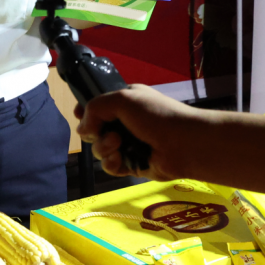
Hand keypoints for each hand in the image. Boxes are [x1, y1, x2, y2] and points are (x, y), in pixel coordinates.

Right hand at [75, 84, 208, 180]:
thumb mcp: (123, 98)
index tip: (80, 114)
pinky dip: (112, 163)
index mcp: (125, 101)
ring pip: (100, 149)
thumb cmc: (156, 115)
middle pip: (94, 130)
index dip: (86, 111)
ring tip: (119, 144)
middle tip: (107, 132)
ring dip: (104, 148)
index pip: (97, 106)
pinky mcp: (132, 165)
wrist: (184, 143)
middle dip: (95, 132)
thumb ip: (95, 108)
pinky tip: (120, 159)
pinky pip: (111, 166)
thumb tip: (82, 129)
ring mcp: (128, 144)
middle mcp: (125, 122)